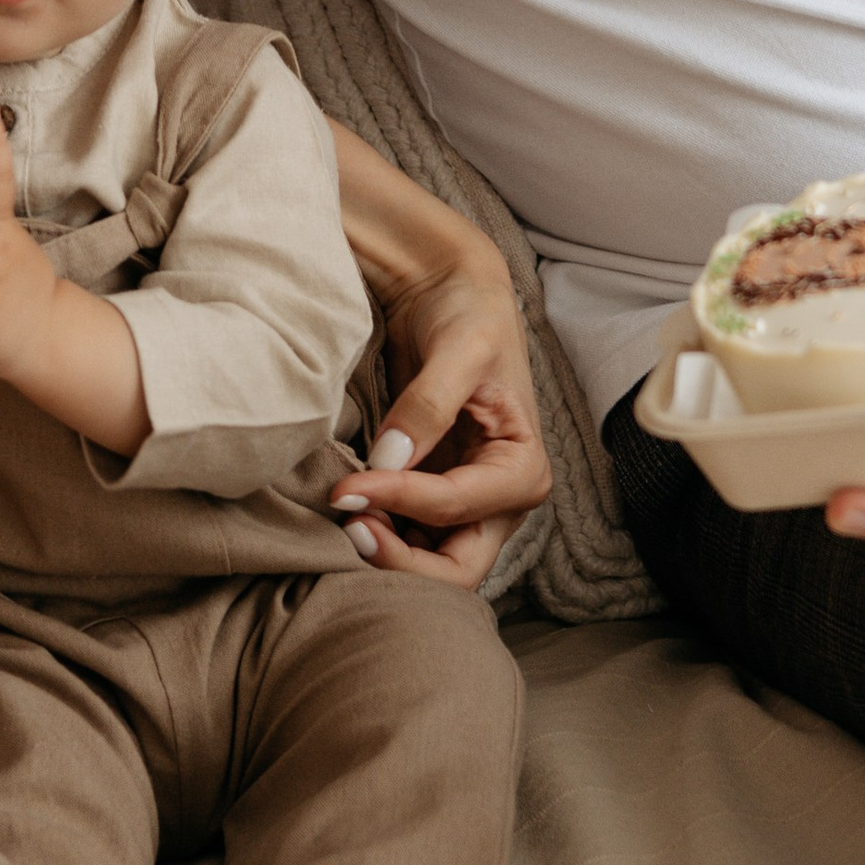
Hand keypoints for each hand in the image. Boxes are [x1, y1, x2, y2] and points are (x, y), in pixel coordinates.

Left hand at [329, 236, 550, 590]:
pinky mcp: (429, 501)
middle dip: (400, 560)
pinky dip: (376, 536)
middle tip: (348, 526)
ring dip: (383, 554)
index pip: (455, 506)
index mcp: (522, 469)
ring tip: (342, 514)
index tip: (344, 487)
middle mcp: (499, 502)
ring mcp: (464, 507)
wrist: (448, 294)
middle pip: (454, 570)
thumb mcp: (459, 348)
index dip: (397, 502)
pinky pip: (404, 539)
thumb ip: (428, 406)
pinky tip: (348, 510)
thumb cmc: (468, 314)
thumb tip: (390, 460)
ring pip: (426, 566)